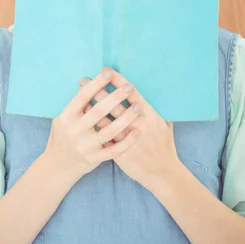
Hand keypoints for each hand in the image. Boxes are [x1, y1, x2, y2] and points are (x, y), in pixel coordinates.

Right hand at [44, 67, 142, 179]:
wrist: (57, 165)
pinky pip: (114, 150)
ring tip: (138, 106)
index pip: (82, 97)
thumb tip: (89, 80)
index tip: (108, 72)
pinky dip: (127, 141)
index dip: (96, 84)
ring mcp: (85, 146)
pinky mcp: (94, 159)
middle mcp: (75, 131)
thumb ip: (76, 105)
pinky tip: (137, 131)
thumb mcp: (62, 119)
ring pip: (109, 130)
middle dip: (115, 98)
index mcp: (66, 117)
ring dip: (126, 118)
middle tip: (129, 87)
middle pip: (98, 111)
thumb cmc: (63, 136)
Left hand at [79, 67, 180, 189]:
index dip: (117, 80)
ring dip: (90, 107)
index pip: (131, 92)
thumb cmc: (165, 148)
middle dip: (97, 90)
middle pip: (113, 103)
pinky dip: (93, 128)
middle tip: (84, 80)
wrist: (163, 173)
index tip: (106, 70)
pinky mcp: (119, 152)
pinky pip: (103, 138)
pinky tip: (82, 121)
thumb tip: (161, 95)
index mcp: (149, 114)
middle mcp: (137, 124)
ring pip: (104, 119)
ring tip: (78, 98)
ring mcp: (126, 139)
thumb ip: (159, 111)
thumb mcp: (166, 126)